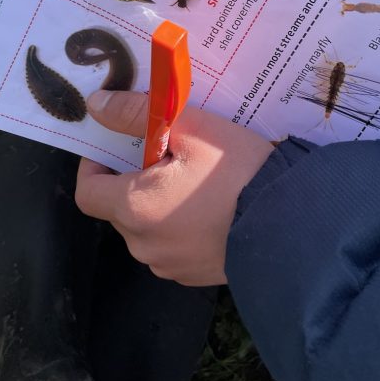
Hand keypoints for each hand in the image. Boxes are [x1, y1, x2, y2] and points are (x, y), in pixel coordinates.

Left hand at [75, 90, 274, 285]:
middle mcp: (144, 245)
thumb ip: (136, 115)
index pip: (87, 191)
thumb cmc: (238, 172)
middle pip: (119, 208)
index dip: (95, 165)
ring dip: (159, 205)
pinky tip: (212, 208)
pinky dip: (182, 227)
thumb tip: (97, 104)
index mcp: (134, 208)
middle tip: (169, 154)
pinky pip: (174, 247)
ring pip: (148, 229)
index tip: (116, 146)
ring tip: (196, 181)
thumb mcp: (190, 129)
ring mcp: (170, 265)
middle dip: (135, 180)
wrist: (292, 224)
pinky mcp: (195, 275)